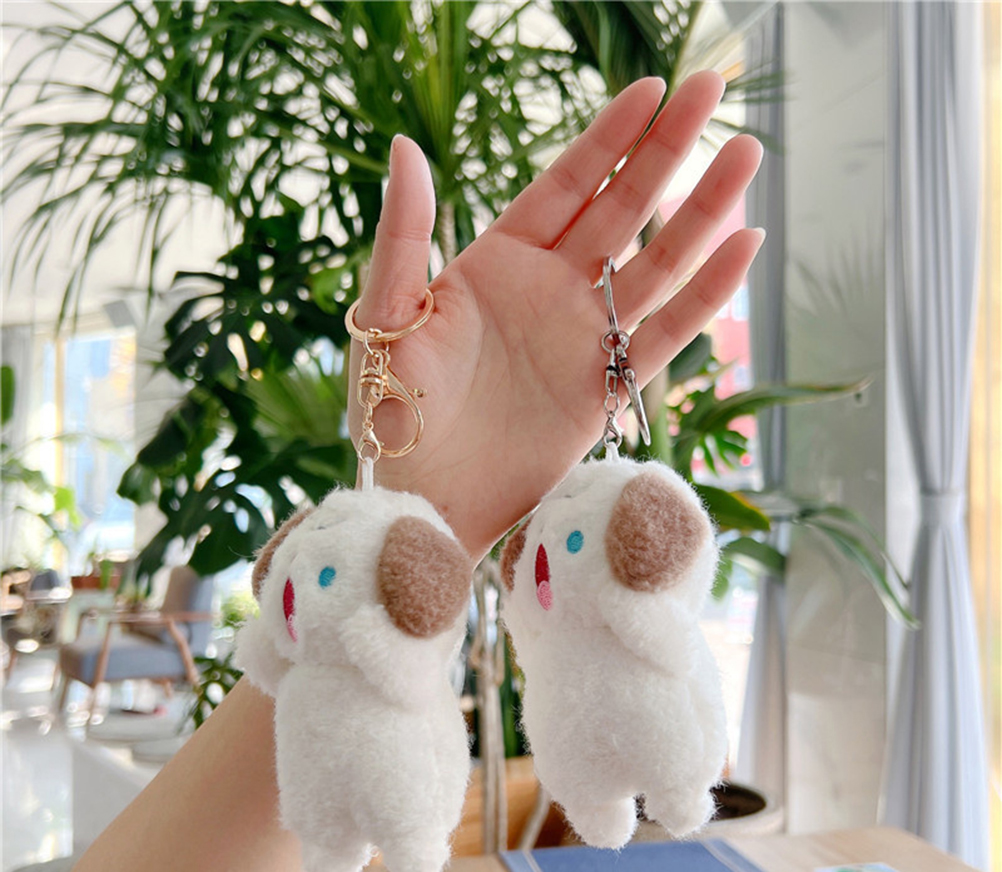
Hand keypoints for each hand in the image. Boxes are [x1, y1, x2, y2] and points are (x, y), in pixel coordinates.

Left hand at [349, 71, 763, 559]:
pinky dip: (705, 296)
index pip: (563, 187)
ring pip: (655, 264)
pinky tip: (743, 249)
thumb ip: (403, 236)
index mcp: (496, 265)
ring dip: (701, 213)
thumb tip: (404, 145)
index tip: (652, 88)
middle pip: (620, 210)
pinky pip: (665, 335)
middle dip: (666, 151)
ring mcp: (582, 339)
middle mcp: (549, 292)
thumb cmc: (392, 415)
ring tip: (745, 155)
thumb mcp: (387, 319)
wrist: (424, 501)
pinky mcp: (606, 389)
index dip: (606, 139)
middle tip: (713, 88)